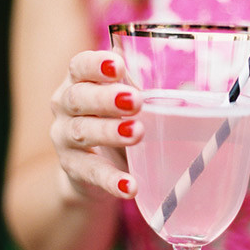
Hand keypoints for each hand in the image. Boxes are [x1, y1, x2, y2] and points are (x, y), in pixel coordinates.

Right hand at [50, 50, 142, 199]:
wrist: (93, 168)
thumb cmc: (114, 119)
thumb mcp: (126, 100)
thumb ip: (141, 85)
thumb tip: (186, 74)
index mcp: (79, 81)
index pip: (79, 66)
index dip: (96, 65)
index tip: (118, 66)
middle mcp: (65, 106)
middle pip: (78, 97)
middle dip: (106, 98)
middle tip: (135, 101)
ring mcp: (64, 138)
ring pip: (82, 132)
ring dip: (110, 132)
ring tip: (137, 133)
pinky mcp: (73, 168)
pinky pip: (91, 173)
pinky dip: (111, 180)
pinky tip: (130, 185)